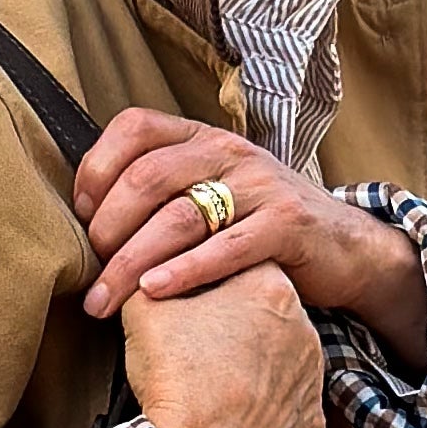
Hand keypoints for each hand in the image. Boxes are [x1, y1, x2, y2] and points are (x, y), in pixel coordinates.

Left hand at [77, 109, 426, 374]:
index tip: (80, 217)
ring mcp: (259, 186)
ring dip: (133, 262)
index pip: (134, 127)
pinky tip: (156, 293)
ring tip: (107, 300)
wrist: (346, 245)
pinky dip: (186, 271)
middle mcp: (228, 152)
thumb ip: (166, 192)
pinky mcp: (286, 224)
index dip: (96, 169)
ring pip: (179, 217)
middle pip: (146, 178)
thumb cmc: (264, 226)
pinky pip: (226, 247)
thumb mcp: (215, 193)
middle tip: (91, 275)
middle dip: (106, 230)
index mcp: (203, 137)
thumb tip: (89, 218)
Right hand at [117, 258, 326, 427]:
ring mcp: (313, 385)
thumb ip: (151, 276)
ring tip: (211, 384)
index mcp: (273, 289)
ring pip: (280, 363)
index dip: (208, 280)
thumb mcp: (144, 306)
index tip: (186, 299)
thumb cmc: (169, 378)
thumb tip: (147, 271)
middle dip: (235, 325)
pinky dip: (262, 413)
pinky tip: (231, 418)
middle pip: (265, 316)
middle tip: (196, 345)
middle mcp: (307, 333)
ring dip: (252, 368)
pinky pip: (287, 411)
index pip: (241, 267)